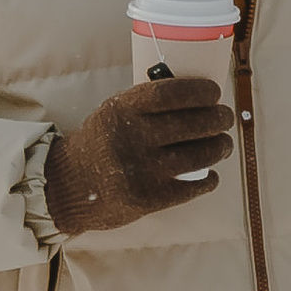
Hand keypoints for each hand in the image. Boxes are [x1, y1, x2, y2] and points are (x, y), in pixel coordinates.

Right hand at [44, 74, 235, 237]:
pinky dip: (208, 179)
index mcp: (121, 109)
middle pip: (192, 124)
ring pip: (199, 155)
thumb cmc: (99, 144)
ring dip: (219, 148)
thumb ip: (145, 106)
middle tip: (224, 118)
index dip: (200, 92)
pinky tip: (210, 174)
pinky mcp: (147, 199)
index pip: (171, 93)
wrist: (66, 187)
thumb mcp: (112, 113)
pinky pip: (192, 186)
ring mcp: (140, 170)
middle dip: (218, 119)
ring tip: (223, 144)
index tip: (214, 93)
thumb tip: (198, 98)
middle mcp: (131, 137)